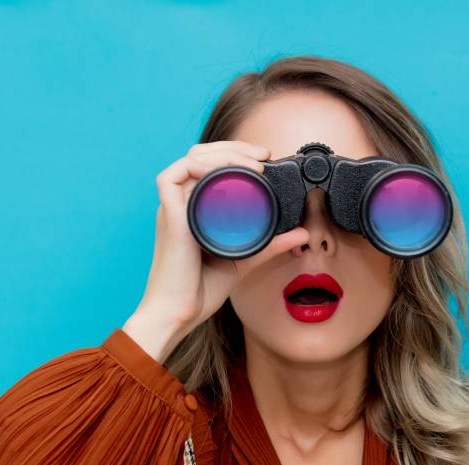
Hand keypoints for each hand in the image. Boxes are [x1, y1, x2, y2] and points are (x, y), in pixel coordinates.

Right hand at [136, 140, 310, 335]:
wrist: (178, 312)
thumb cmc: (200, 290)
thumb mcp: (244, 260)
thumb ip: (270, 245)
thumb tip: (300, 233)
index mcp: (195, 210)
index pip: (210, 167)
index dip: (236, 155)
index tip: (265, 159)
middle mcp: (182, 204)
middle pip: (202, 156)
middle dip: (234, 147)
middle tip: (263, 154)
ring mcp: (173, 208)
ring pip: (190, 159)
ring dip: (222, 153)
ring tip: (252, 162)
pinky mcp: (168, 216)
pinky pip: (172, 177)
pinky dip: (196, 166)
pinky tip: (220, 171)